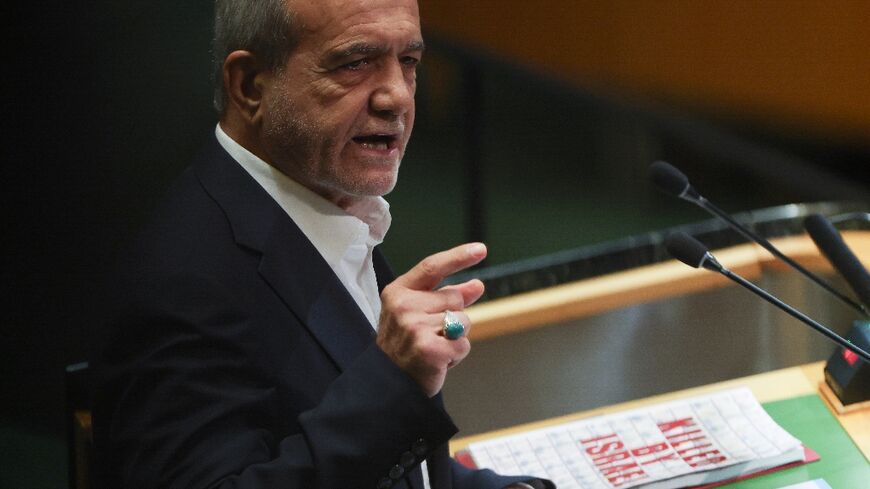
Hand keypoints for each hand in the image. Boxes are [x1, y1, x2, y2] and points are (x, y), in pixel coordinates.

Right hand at [376, 243, 486, 396]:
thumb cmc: (405, 345)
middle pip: (455, 298)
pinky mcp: (429, 349)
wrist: (388, 382)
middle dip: (453, 316)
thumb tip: (477, 285)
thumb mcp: (418, 314)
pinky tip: (437, 361)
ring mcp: (415, 327)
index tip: (481, 249)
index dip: (458, 257)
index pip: (432, 267)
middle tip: (431, 334)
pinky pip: (463, 344)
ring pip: (463, 322)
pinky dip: (456, 355)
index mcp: (398, 292)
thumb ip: (446, 297)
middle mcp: (404, 306)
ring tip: (433, 348)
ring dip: (455, 338)